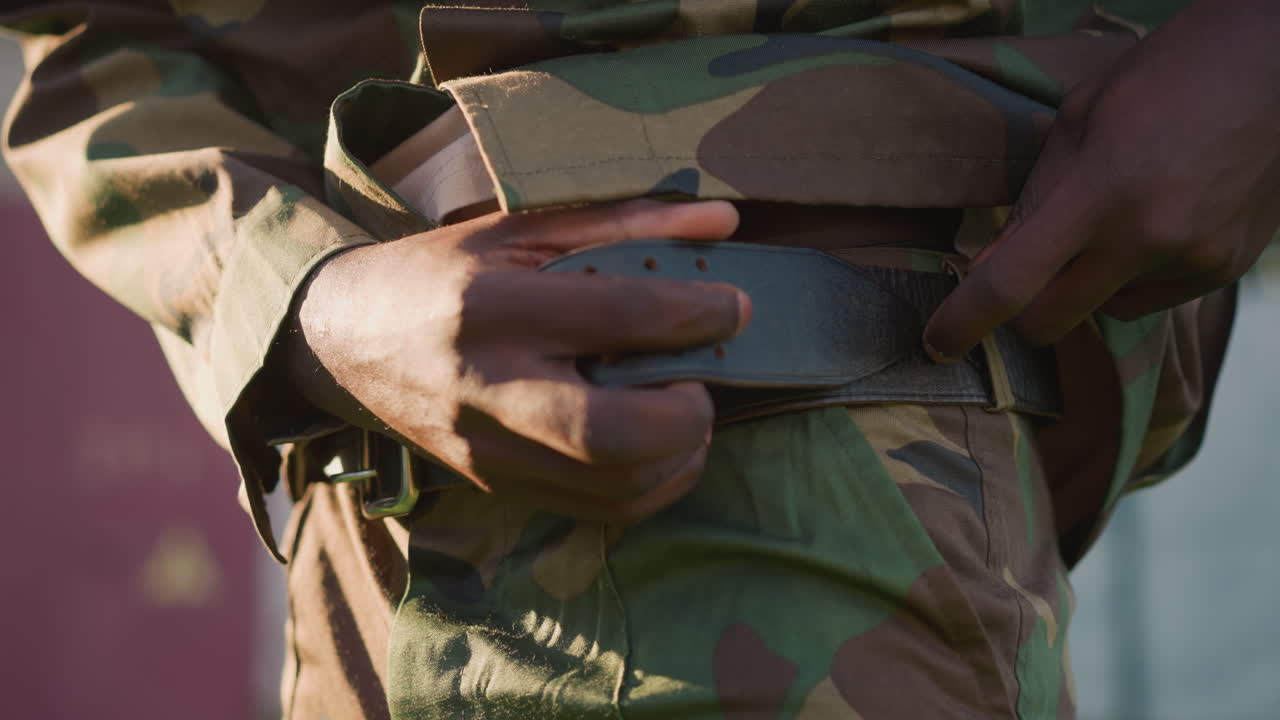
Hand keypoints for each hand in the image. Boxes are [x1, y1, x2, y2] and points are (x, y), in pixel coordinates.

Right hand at [286, 199, 748, 522]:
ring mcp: (487, 449)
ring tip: (687, 413)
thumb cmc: (440, 272)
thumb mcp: (520, 229)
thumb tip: (722, 222)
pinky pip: (593, 511)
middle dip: (685, 414)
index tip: (736, 307)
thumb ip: (622, 225)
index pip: (616, 317)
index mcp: (491, 307)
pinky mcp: (495, 484)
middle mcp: (485, 387)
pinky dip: (648, 489)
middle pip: (609, 432)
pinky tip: (660, 449)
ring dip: (676, 458)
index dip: (696, 314)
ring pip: (608, 487)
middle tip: (704, 382)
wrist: (345, 340)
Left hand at [923, 0, 1279, 360]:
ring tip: (1109, 220)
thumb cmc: (1167, 76)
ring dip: (1082, 288)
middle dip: (1018, 313)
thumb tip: (986, 269)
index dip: (963, 321)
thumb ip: (1031, 202)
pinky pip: (1150, 300)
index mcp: (1100, 192)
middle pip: (1050, 321)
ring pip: (1100, 314)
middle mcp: (1148, 238)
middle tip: (1016, 278)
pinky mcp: (1225, 270)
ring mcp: (1193, 260)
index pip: (1010, 283)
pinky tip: (1152, 223)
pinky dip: (1131, 278)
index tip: (936, 343)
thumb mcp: (1079, 122)